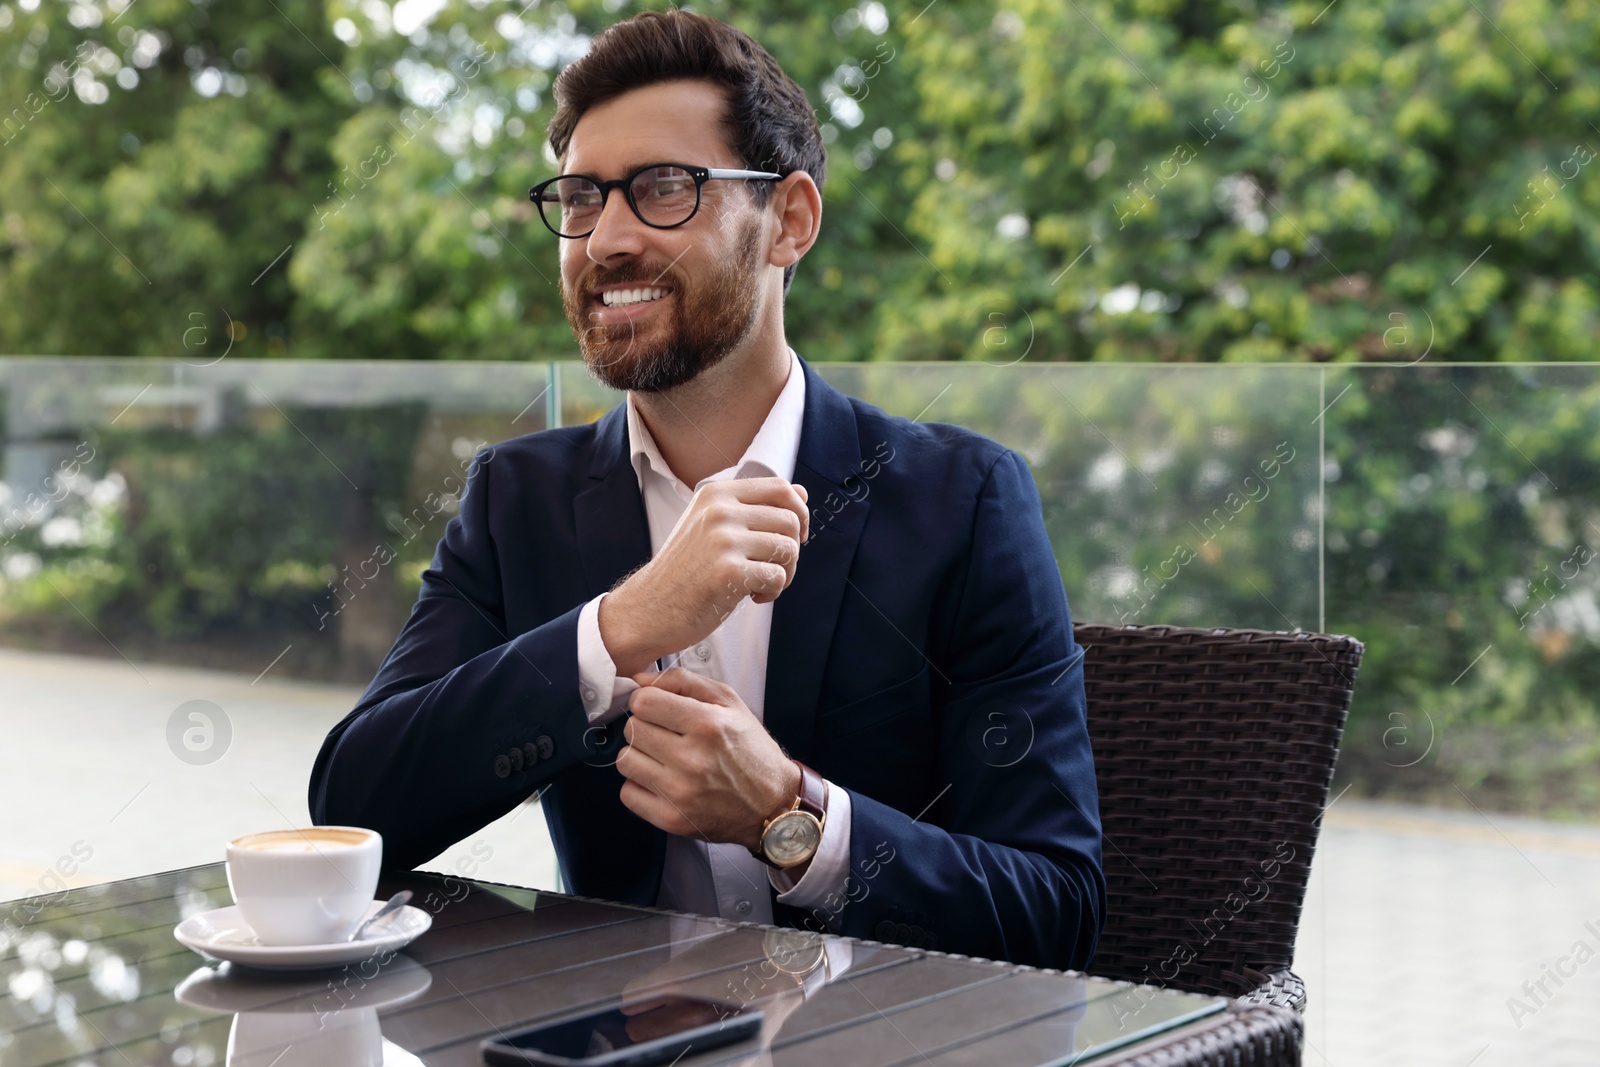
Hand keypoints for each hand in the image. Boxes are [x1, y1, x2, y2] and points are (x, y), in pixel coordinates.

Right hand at [599, 477, 808, 676]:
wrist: (649, 608)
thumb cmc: (685, 571)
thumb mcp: (713, 527)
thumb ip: (755, 508)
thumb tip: (802, 493)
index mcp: (716, 494)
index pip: (779, 488)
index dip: (798, 511)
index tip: (794, 535)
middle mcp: (719, 511)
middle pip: (790, 520)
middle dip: (791, 549)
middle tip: (772, 568)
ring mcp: (723, 540)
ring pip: (789, 549)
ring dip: (784, 573)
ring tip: (760, 584)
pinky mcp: (728, 572)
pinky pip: (778, 577)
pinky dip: (772, 591)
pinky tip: (751, 596)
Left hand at [617, 667, 799, 851]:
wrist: (772, 804)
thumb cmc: (750, 751)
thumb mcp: (730, 703)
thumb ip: (684, 681)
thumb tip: (639, 680)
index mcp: (707, 725)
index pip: (643, 702)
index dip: (646, 701)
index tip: (658, 709)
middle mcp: (692, 759)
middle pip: (631, 730)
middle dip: (644, 727)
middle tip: (664, 734)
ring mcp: (680, 792)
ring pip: (625, 761)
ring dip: (639, 756)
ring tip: (662, 758)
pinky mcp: (672, 819)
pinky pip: (628, 794)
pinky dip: (639, 786)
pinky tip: (660, 781)